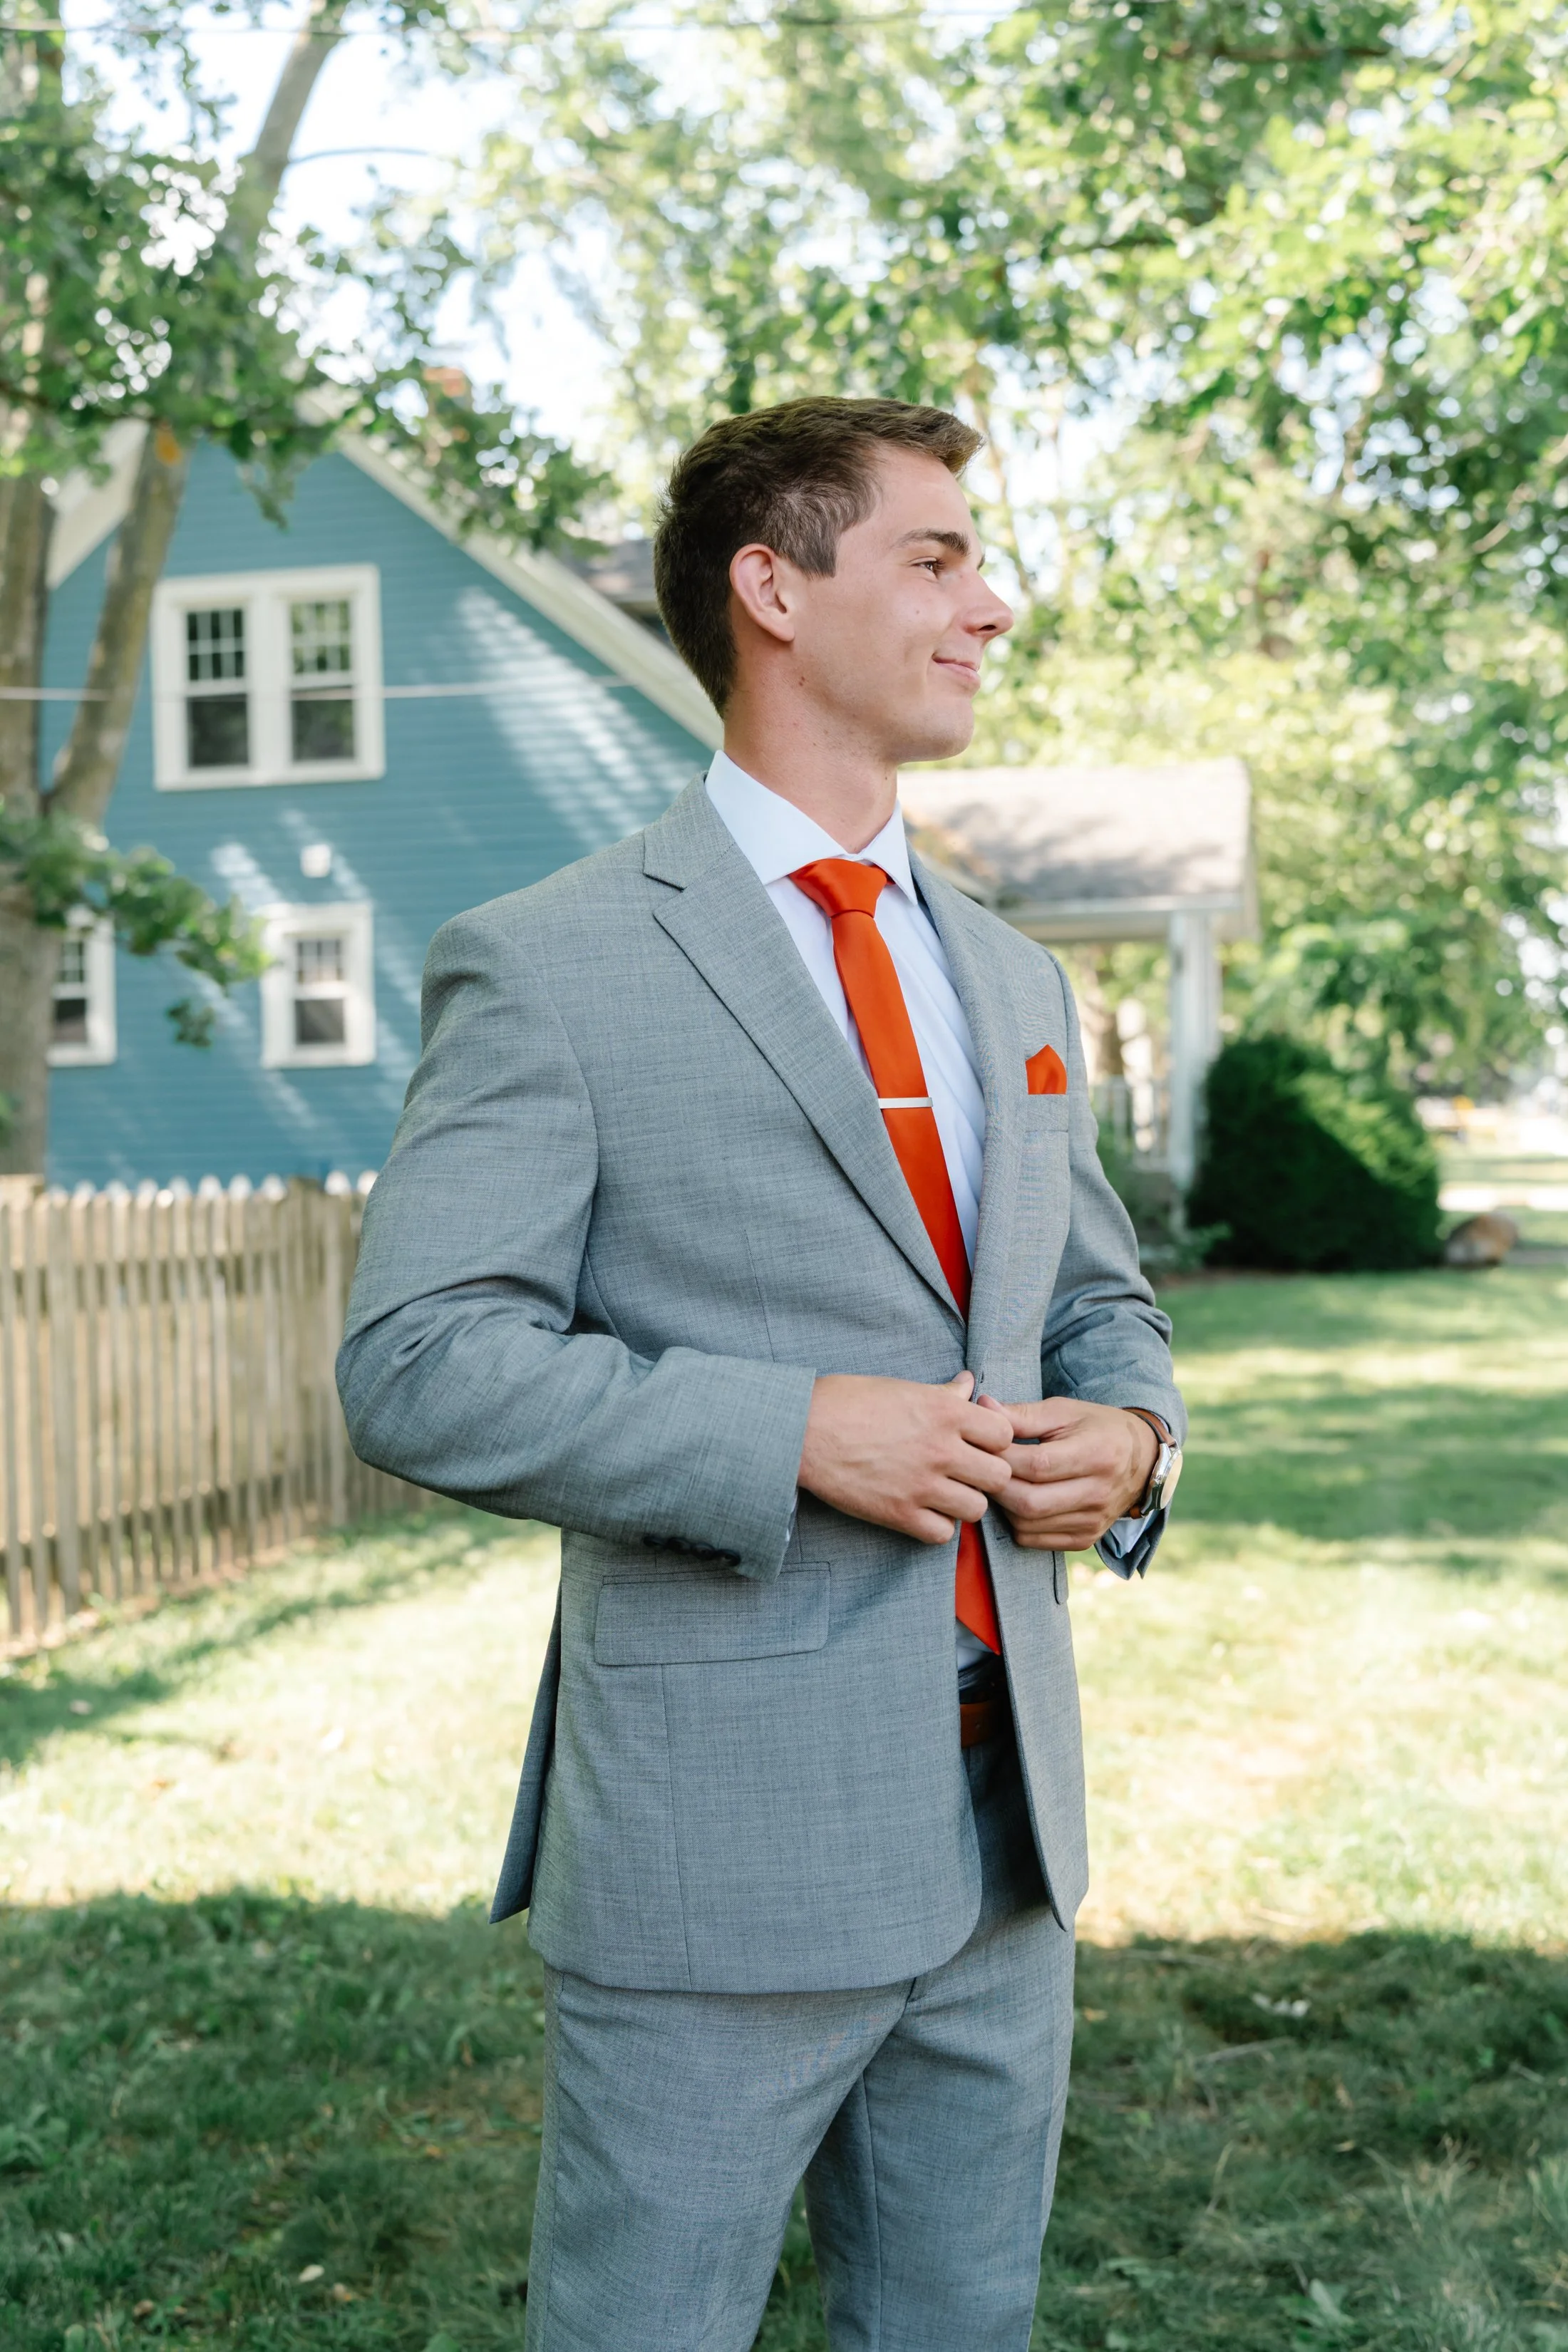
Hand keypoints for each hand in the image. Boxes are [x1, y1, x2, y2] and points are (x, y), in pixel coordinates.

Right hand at [798, 1370, 1013, 1544]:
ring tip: (944, 1493)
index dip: (995, 1441)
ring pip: (977, 1508)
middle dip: (986, 1475)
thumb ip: (943, 1393)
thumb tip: (969, 1384)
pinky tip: (923, 1511)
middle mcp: (940, 1449)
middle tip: (966, 1473)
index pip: (1004, 1435)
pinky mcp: (898, 1513)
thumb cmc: (848, 1401)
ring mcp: (921, 1484)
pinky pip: (943, 1534)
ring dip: (964, 1503)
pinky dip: (936, 1526)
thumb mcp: (902, 1388)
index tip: (978, 1443)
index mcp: (944, 1412)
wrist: (802, 1430)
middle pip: (999, 1476)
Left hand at [983, 1396, 1157, 1552]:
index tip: (982, 1446)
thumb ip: (1023, 1414)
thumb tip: (983, 1406)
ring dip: (1002, 1506)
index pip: (1037, 1464)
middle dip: (996, 1486)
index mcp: (1096, 1454)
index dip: (1002, 1457)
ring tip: (996, 1483)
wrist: (1141, 1460)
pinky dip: (1015, 1523)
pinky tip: (1013, 1502)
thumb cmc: (1097, 1428)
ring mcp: (1092, 1521)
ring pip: (1027, 1524)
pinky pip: (1034, 1541)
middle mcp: (1098, 1493)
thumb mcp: (1065, 1411)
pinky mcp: (1085, 1539)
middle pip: (1029, 1501)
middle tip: (981, 1468)